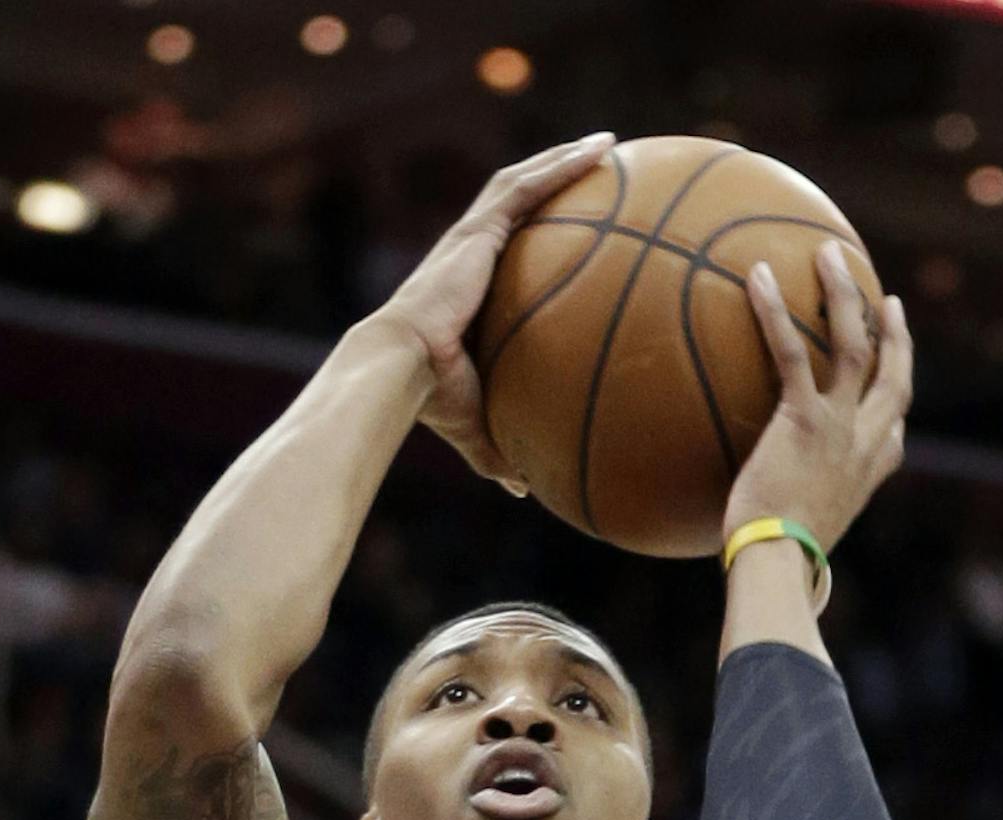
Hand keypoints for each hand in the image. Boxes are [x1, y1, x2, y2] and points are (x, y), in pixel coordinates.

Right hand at [375, 134, 615, 492]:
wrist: (396, 371)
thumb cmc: (428, 402)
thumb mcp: (474, 426)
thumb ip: (500, 450)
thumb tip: (525, 491)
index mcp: (465, 290)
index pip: (504, 251)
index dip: (534, 232)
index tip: (569, 227)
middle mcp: (466, 255)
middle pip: (515, 204)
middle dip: (553, 180)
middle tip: (598, 170)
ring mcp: (470, 238)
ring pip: (522, 182)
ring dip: (562, 159)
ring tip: (607, 145)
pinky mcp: (476, 231)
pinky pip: (528, 187)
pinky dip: (564, 164)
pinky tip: (603, 148)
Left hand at [724, 242, 913, 554]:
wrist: (780, 565)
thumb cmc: (776, 564)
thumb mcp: (795, 543)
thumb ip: (787, 521)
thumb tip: (751, 537)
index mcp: (870, 473)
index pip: (895, 432)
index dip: (897, 406)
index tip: (894, 393)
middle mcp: (867, 442)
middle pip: (894, 374)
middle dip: (895, 334)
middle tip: (889, 301)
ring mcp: (841, 425)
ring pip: (857, 344)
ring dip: (846, 294)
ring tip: (830, 253)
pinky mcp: (805, 417)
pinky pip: (794, 350)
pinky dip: (775, 311)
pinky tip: (758, 277)